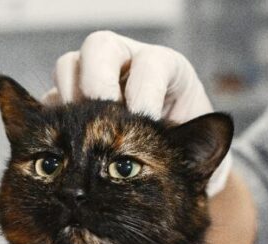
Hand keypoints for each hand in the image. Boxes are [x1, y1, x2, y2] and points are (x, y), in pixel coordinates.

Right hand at [47, 31, 230, 195]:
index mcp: (164, 69)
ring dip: (71, 97)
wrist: (164, 171)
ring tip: (80, 130)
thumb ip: (207, 152)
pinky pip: (51, 99)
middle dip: (99, 80)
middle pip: (101, 48)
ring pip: (69, 66)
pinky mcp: (69, 102)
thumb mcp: (203, 156)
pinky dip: (55, 118)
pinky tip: (65, 143)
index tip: (146, 120)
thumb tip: (216, 139)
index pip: (151, 64)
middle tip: (104, 113)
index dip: (146, 90)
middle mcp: (126, 65)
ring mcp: (92, 80)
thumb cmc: (186, 157)